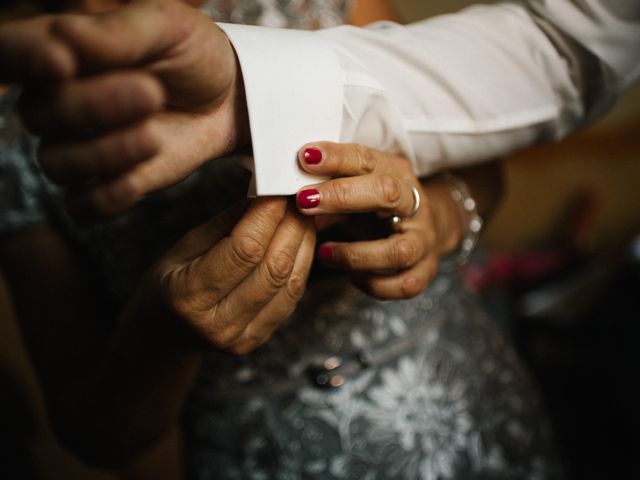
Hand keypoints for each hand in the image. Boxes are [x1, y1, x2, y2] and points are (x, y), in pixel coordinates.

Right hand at [0, 0, 247, 215]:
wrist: (230, 99)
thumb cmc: (193, 54)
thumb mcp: (166, 27)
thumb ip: (118, 34)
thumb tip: (63, 35)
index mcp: (61, 50)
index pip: (11, 52)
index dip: (23, 58)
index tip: (61, 63)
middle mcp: (59, 101)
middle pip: (39, 114)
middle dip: (93, 107)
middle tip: (151, 94)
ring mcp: (80, 146)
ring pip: (57, 163)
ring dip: (105, 153)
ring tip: (155, 136)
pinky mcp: (106, 183)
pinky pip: (82, 204)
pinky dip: (106, 197)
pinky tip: (138, 180)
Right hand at [146, 197, 314, 354]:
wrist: (165, 330)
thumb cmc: (171, 280)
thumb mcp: (187, 244)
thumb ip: (229, 222)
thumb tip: (266, 193)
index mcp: (188, 296)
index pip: (243, 250)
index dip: (267, 216)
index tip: (278, 190)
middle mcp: (218, 324)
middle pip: (273, 268)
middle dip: (292, 226)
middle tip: (299, 199)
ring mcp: (242, 337)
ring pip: (290, 283)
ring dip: (303, 243)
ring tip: (304, 216)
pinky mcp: (260, 338)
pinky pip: (292, 296)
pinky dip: (302, 263)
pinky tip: (302, 241)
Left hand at [295, 142, 444, 299]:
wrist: (421, 228)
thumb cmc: (376, 206)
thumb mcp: (354, 187)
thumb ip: (325, 187)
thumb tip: (283, 189)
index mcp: (395, 172)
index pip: (367, 159)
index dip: (336, 158)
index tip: (305, 157)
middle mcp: (414, 203)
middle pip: (387, 194)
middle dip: (343, 197)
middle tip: (305, 202)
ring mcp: (423, 239)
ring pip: (399, 250)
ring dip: (357, 254)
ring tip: (325, 253)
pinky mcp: (425, 270)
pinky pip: (405, 284)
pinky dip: (376, 285)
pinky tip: (353, 277)